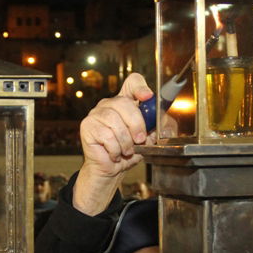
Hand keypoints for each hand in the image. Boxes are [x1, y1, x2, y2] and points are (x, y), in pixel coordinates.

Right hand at [74, 73, 153, 214]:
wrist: (112, 170)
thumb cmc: (128, 152)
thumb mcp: (149, 137)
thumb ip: (158, 126)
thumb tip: (164, 120)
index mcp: (125, 102)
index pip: (132, 82)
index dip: (140, 87)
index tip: (148, 97)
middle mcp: (109, 104)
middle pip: (124, 103)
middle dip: (136, 124)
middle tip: (139, 139)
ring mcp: (96, 114)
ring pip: (114, 121)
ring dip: (125, 141)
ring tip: (126, 150)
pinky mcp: (88, 126)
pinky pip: (106, 135)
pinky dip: (115, 148)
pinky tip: (114, 153)